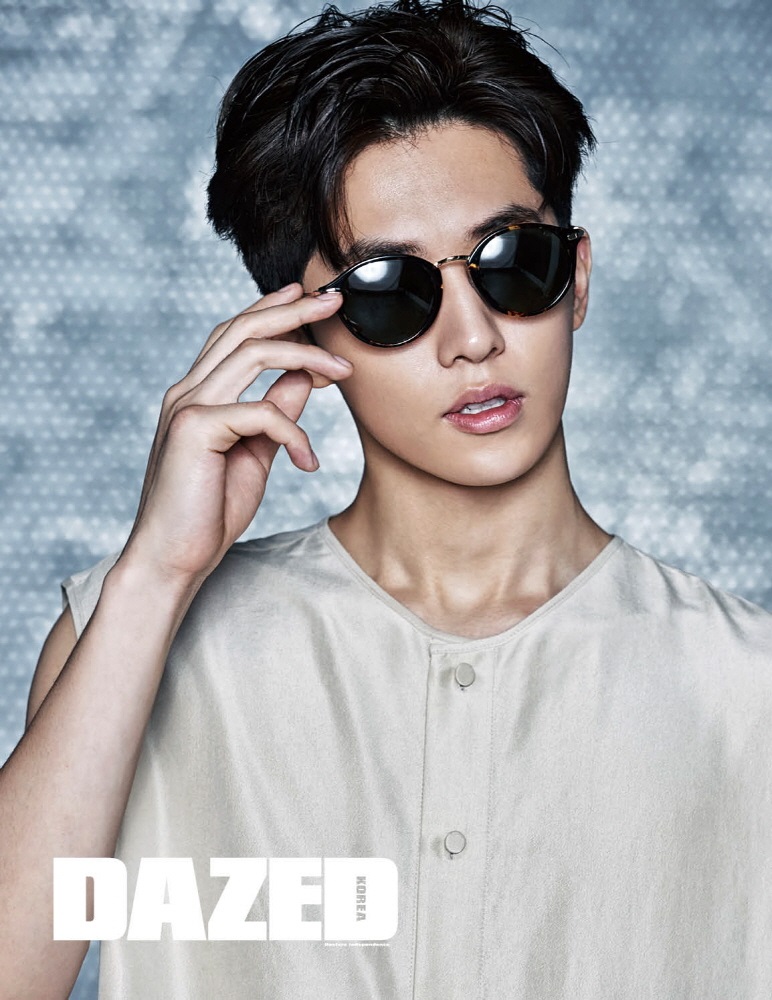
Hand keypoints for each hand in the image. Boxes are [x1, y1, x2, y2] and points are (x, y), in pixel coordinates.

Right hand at [118, 283, 350, 585]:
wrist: (173, 560)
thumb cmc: (209, 512)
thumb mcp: (255, 454)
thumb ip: (275, 413)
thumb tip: (304, 379)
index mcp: (197, 394)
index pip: (234, 334)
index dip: (270, 309)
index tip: (308, 297)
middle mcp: (187, 392)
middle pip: (243, 329)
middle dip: (293, 310)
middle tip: (334, 299)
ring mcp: (187, 407)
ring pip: (252, 353)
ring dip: (306, 355)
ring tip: (344, 369)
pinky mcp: (194, 430)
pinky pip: (260, 413)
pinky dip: (294, 434)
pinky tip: (309, 464)